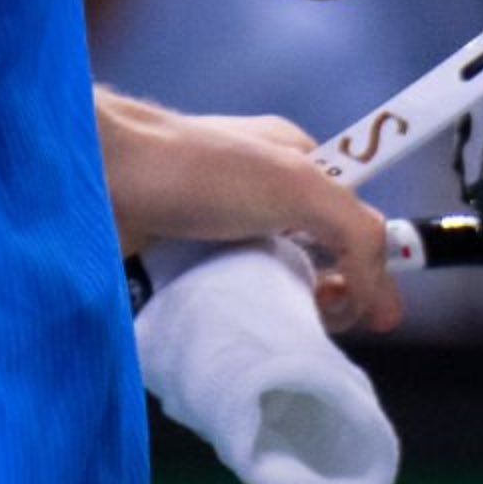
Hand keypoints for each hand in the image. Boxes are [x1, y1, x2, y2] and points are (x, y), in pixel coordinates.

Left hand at [95, 93, 402, 334]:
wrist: (97, 177)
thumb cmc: (199, 169)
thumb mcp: (297, 185)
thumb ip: (354, 231)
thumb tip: (385, 299)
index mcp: (296, 157)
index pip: (353, 216)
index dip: (366, 264)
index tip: (359, 310)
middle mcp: (261, 188)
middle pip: (315, 254)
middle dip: (325, 294)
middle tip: (313, 317)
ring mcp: (220, 223)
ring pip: (270, 279)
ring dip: (279, 309)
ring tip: (270, 325)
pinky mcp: (181, 255)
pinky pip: (225, 293)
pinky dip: (236, 314)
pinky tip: (232, 326)